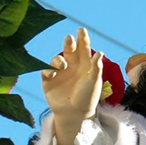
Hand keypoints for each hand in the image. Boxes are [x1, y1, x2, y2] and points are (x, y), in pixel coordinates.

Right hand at [42, 27, 103, 144]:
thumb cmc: (88, 98)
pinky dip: (49, 70)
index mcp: (84, 65)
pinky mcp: (48, 81)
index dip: (82, 39)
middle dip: (69, 43)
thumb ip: (96, 68)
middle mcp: (71, 66)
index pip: (83, 49)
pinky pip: (45, 71)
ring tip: (64, 65)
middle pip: (69, 50)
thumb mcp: (94, 82)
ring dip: (59, 59)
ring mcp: (59, 73)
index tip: (81, 29)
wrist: (75, 114)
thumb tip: (100, 53)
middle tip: (70, 38)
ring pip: (56, 59)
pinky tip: (53, 74)